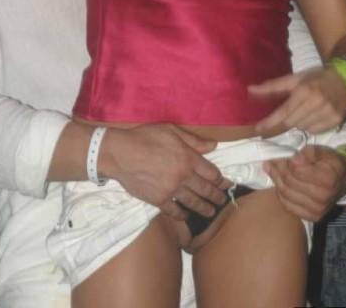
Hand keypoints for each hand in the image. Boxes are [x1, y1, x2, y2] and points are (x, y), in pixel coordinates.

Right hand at [101, 125, 228, 220]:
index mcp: (188, 157)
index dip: (220, 179)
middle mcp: (183, 176)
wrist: (120, 153)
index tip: (225, 184)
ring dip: (204, 208)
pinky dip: (182, 215)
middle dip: (217, 196)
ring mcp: (171, 190)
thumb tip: (214, 145)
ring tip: (211, 212)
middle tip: (223, 201)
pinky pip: (174, 211)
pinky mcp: (158, 200)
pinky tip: (186, 216)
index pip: (211, 172)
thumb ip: (193, 140)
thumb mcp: (171, 130)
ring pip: (193, 202)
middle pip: (206, 189)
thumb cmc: (145, 137)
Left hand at [250, 67, 345, 136]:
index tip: (258, 128)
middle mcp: (317, 103)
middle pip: (291, 122)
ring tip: (301, 112)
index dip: (270, 122)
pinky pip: (315, 131)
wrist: (344, 79)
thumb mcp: (294, 78)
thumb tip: (250, 89)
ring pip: (302, 128)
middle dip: (283, 121)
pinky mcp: (336, 121)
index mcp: (304, 91)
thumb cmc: (315, 78)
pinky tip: (312, 116)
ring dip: (297, 123)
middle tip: (281, 117)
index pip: (284, 112)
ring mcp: (328, 113)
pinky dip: (310, 126)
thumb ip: (272, 86)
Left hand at [264, 144, 345, 220]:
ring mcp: (317, 210)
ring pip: (285, 193)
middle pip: (289, 181)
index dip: (286, 161)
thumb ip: (310, 152)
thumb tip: (294, 159)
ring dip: (276, 179)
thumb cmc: (332, 164)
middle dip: (278, 169)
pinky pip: (287, 205)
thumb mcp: (325, 152)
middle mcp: (323, 198)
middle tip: (272, 160)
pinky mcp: (312, 217)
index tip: (281, 155)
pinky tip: (278, 182)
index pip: (296, 169)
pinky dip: (280, 193)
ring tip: (271, 168)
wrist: (343, 182)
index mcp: (327, 179)